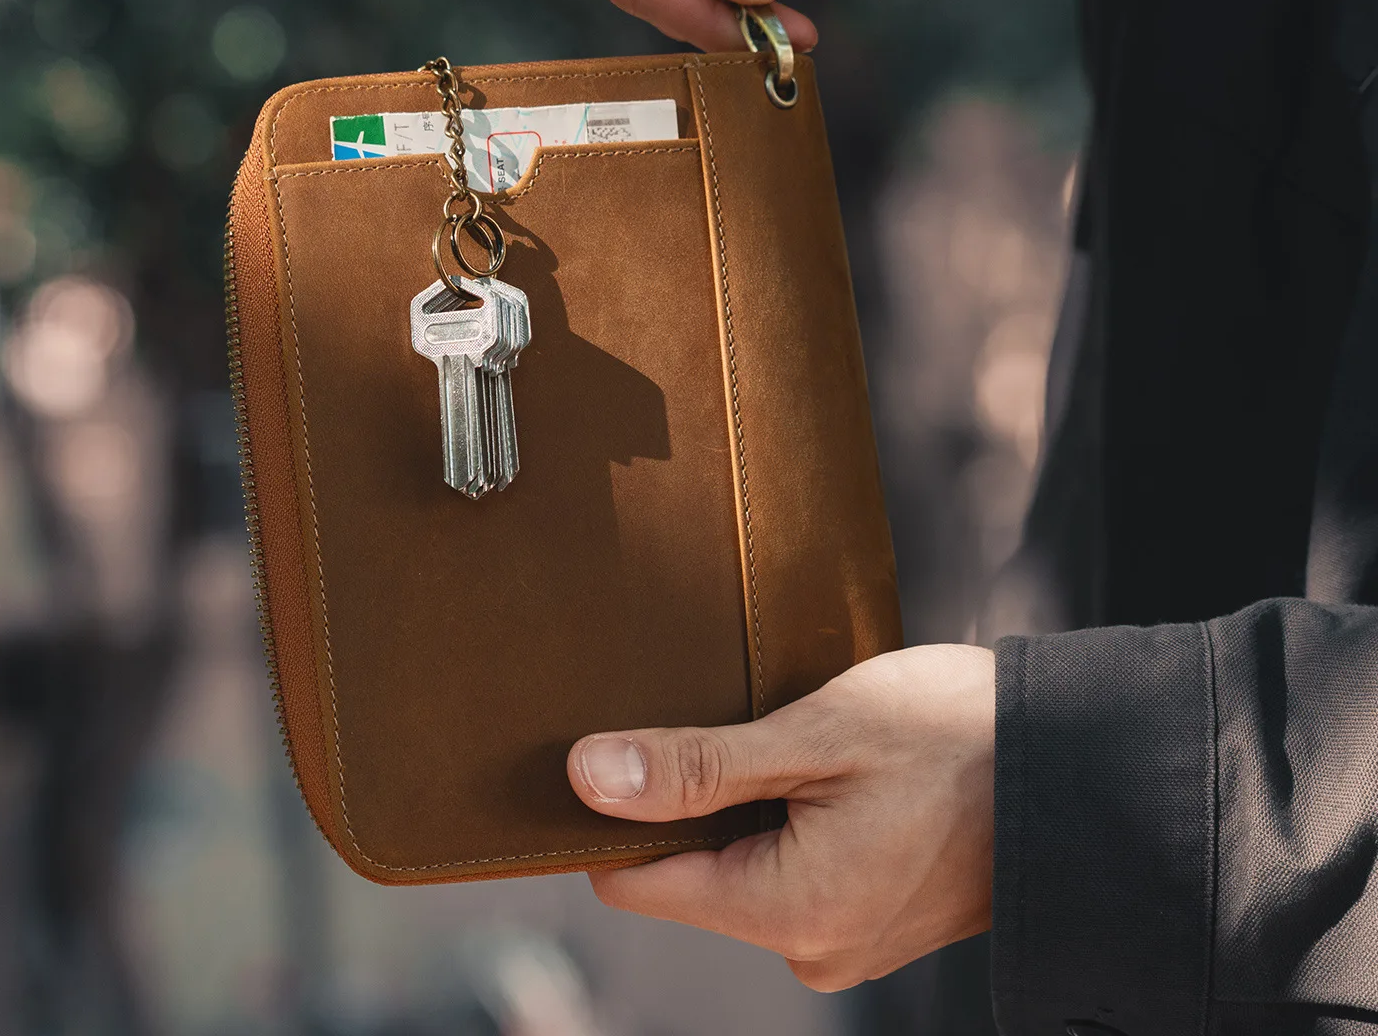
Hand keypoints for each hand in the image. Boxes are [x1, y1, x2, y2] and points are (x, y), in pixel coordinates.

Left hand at [567, 645, 995, 991]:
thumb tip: (588, 778)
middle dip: (694, 799)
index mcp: (789, 911)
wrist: (1077, 765)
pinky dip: (791, 818)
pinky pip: (793, 870)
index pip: (638, 881)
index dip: (614, 811)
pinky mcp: (872, 919)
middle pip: (690, 874)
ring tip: (799, 740)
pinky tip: (829, 769)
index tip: (625, 743)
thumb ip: (697, 765)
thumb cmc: (954, 737)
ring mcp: (845, 939)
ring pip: (743, 866)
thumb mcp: (816, 733)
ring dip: (748, 803)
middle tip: (737, 718)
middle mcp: (810, 948)